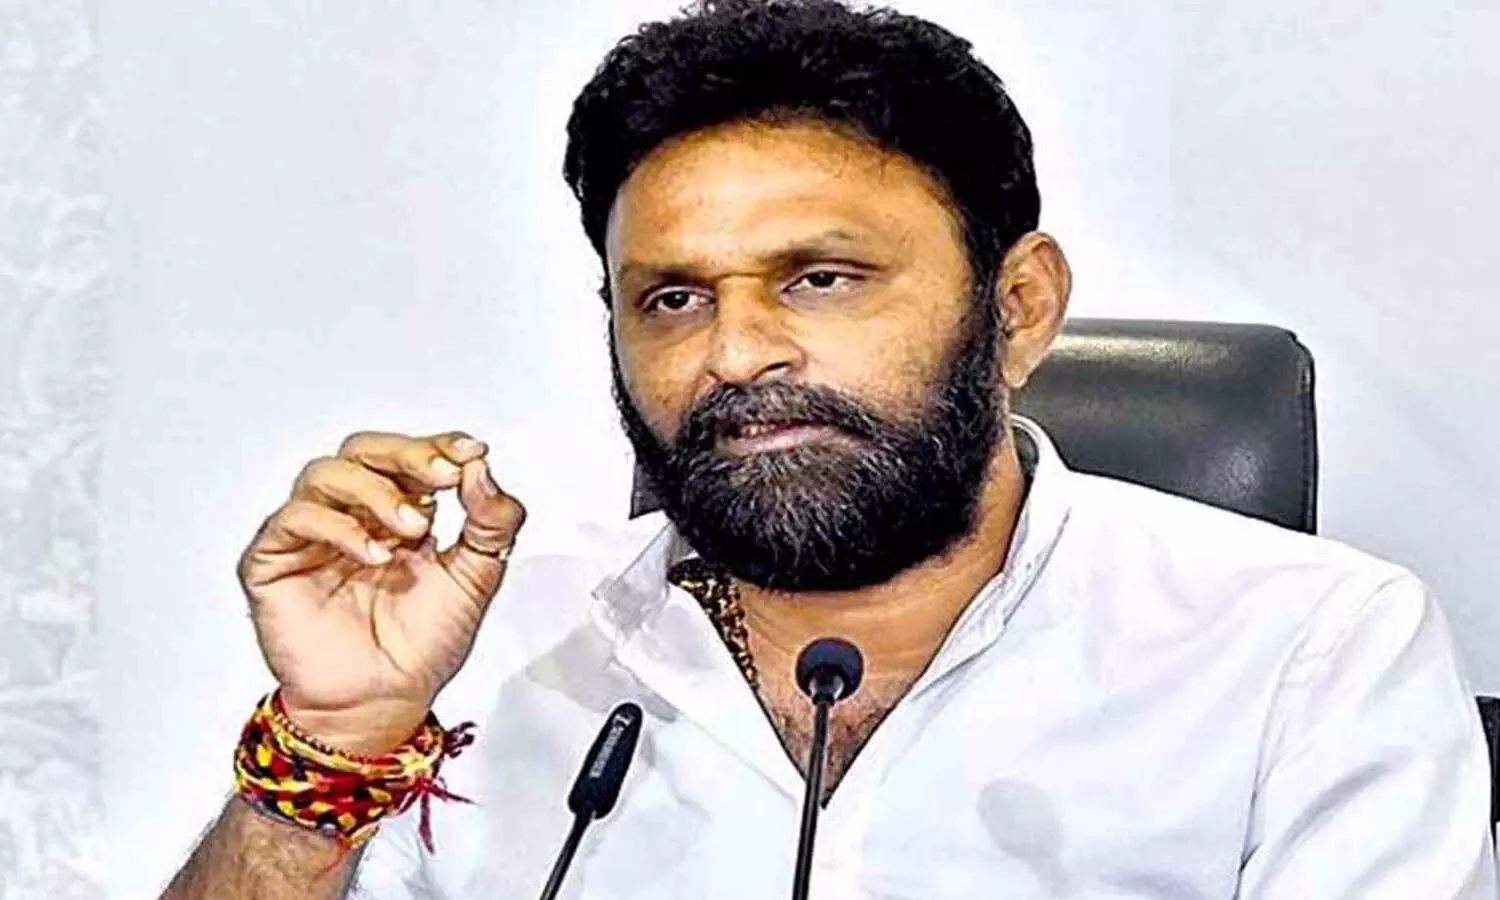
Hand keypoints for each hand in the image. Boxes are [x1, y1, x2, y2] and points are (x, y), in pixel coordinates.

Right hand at [236, 430, 525, 753]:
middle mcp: (352, 515)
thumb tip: (482, 469)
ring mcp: (311, 535)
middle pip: (364, 451)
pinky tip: (373, 553)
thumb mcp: (476, 577)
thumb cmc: (422, 646)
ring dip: (375, 490)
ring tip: (412, 529)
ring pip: (325, 473)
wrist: (386, 702)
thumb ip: (490, 523)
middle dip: (409, 455)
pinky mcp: (274, 561)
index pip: (410, 456)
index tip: (473, 451)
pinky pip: (293, 519)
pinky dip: (338, 527)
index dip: (439, 445)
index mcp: (398, 512)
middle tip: (444, 475)